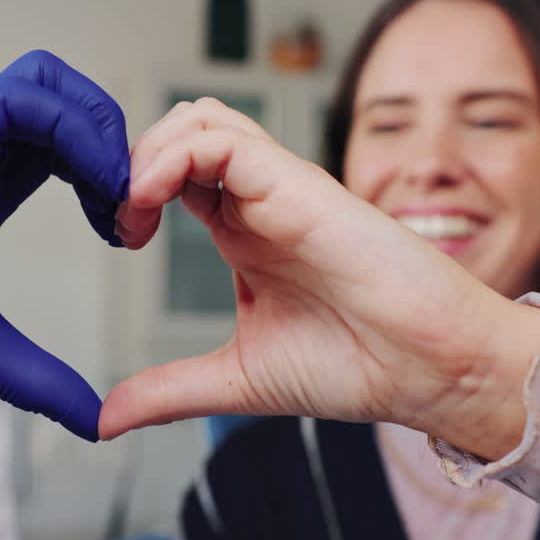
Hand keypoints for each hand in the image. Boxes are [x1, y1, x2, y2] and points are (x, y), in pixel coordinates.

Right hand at [0, 51, 126, 440]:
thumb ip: (41, 379)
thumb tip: (97, 424)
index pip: (70, 145)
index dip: (114, 178)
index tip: (127, 239)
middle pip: (71, 101)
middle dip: (122, 148)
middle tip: (131, 221)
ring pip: (52, 82)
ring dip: (104, 132)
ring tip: (118, 205)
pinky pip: (27, 97)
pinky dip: (79, 131)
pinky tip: (95, 196)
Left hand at [101, 99, 539, 457]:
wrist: (433, 372)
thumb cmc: (361, 365)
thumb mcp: (237, 379)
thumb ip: (170, 390)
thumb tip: (106, 419)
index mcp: (246, 234)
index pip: (176, 176)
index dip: (132, 192)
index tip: (115, 238)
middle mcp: (260, 202)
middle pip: (181, 132)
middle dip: (131, 163)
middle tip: (119, 221)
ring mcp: (280, 189)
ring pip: (199, 120)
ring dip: (147, 152)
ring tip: (132, 208)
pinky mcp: (299, 185)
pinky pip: (222, 139)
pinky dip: (172, 157)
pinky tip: (152, 201)